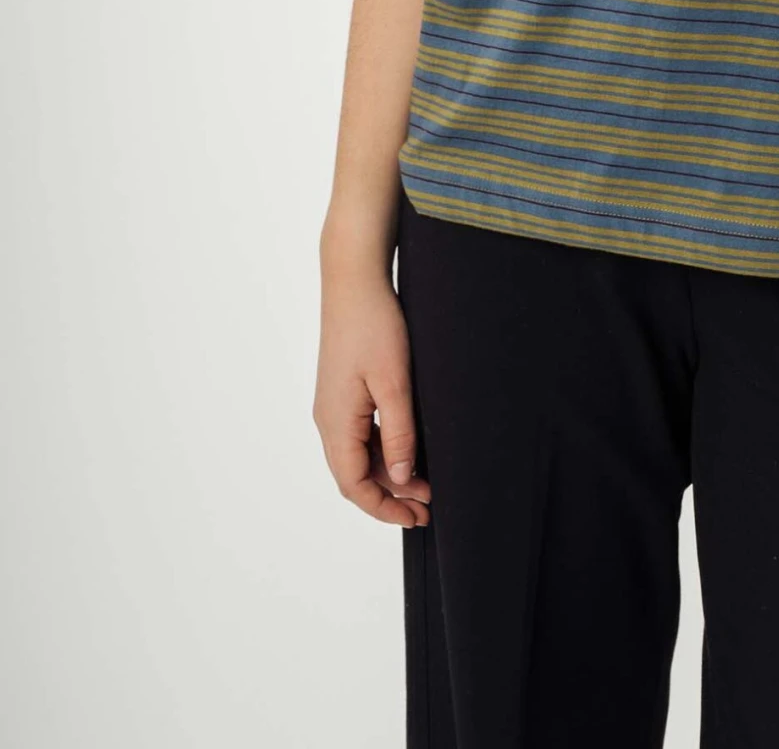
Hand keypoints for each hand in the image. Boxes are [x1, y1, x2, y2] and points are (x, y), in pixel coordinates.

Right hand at [313, 265, 431, 526]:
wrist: (354, 282)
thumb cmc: (374, 326)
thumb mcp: (394, 382)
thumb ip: (398, 432)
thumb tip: (401, 476)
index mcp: (336, 423)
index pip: (354, 486)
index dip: (383, 508)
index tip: (416, 518)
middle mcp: (328, 420)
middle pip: (355, 476)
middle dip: (390, 496)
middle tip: (428, 508)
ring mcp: (333, 406)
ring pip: (358, 457)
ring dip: (388, 474)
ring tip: (425, 484)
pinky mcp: (342, 393)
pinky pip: (359, 435)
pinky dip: (382, 451)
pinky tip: (407, 451)